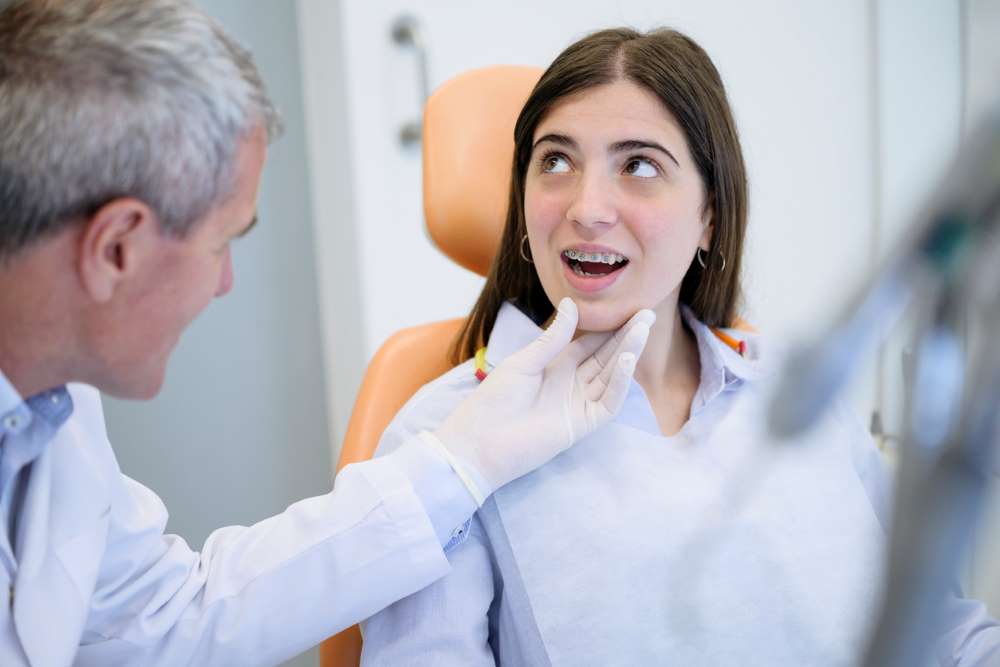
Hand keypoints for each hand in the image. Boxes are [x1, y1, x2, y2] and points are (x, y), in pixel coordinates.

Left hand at [430, 298, 653, 501]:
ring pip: (611, 376)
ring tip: (643, 329)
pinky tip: (627, 360)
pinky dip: (619, 383)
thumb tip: (571, 304)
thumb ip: (552, 338)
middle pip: (606, 357)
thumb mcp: (524, 362)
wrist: (479, 441)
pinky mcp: (583, 424)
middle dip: (627, 336)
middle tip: (649, 315)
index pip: (590, 344)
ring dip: (628, 353)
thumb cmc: (493, 400)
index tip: (629, 308)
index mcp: (555, 367)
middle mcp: (571, 384)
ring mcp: (579, 404)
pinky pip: (608, 402)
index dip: (610, 327)